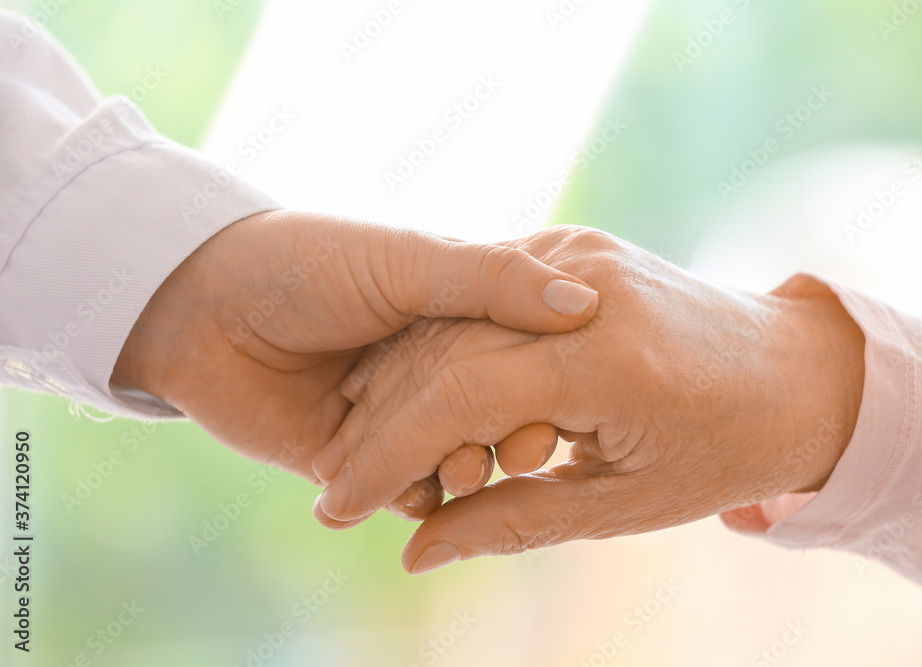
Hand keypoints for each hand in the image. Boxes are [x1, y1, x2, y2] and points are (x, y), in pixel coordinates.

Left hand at [111, 211, 598, 482]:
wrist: (203, 306)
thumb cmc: (309, 263)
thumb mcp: (409, 261)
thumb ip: (491, 283)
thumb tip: (585, 304)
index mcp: (451, 315)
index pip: (521, 356)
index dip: (545, 381)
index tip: (565, 402)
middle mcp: (428, 368)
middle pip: (492, 415)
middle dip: (511, 435)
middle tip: (524, 448)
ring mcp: (391, 416)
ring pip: (452, 459)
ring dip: (466, 470)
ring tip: (462, 470)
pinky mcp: (353, 460)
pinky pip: (402, 491)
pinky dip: (418, 498)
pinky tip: (419, 493)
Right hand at [310, 226, 864, 572]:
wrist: (794, 373)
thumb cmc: (722, 450)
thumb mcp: (624, 503)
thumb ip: (514, 521)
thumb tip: (416, 553)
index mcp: (605, 356)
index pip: (459, 396)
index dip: (388, 455)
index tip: (340, 505)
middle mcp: (583, 288)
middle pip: (442, 352)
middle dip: (380, 427)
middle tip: (337, 488)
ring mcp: (578, 255)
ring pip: (452, 320)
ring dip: (401, 388)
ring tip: (367, 453)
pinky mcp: (573, 247)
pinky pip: (481, 299)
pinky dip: (442, 351)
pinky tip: (415, 399)